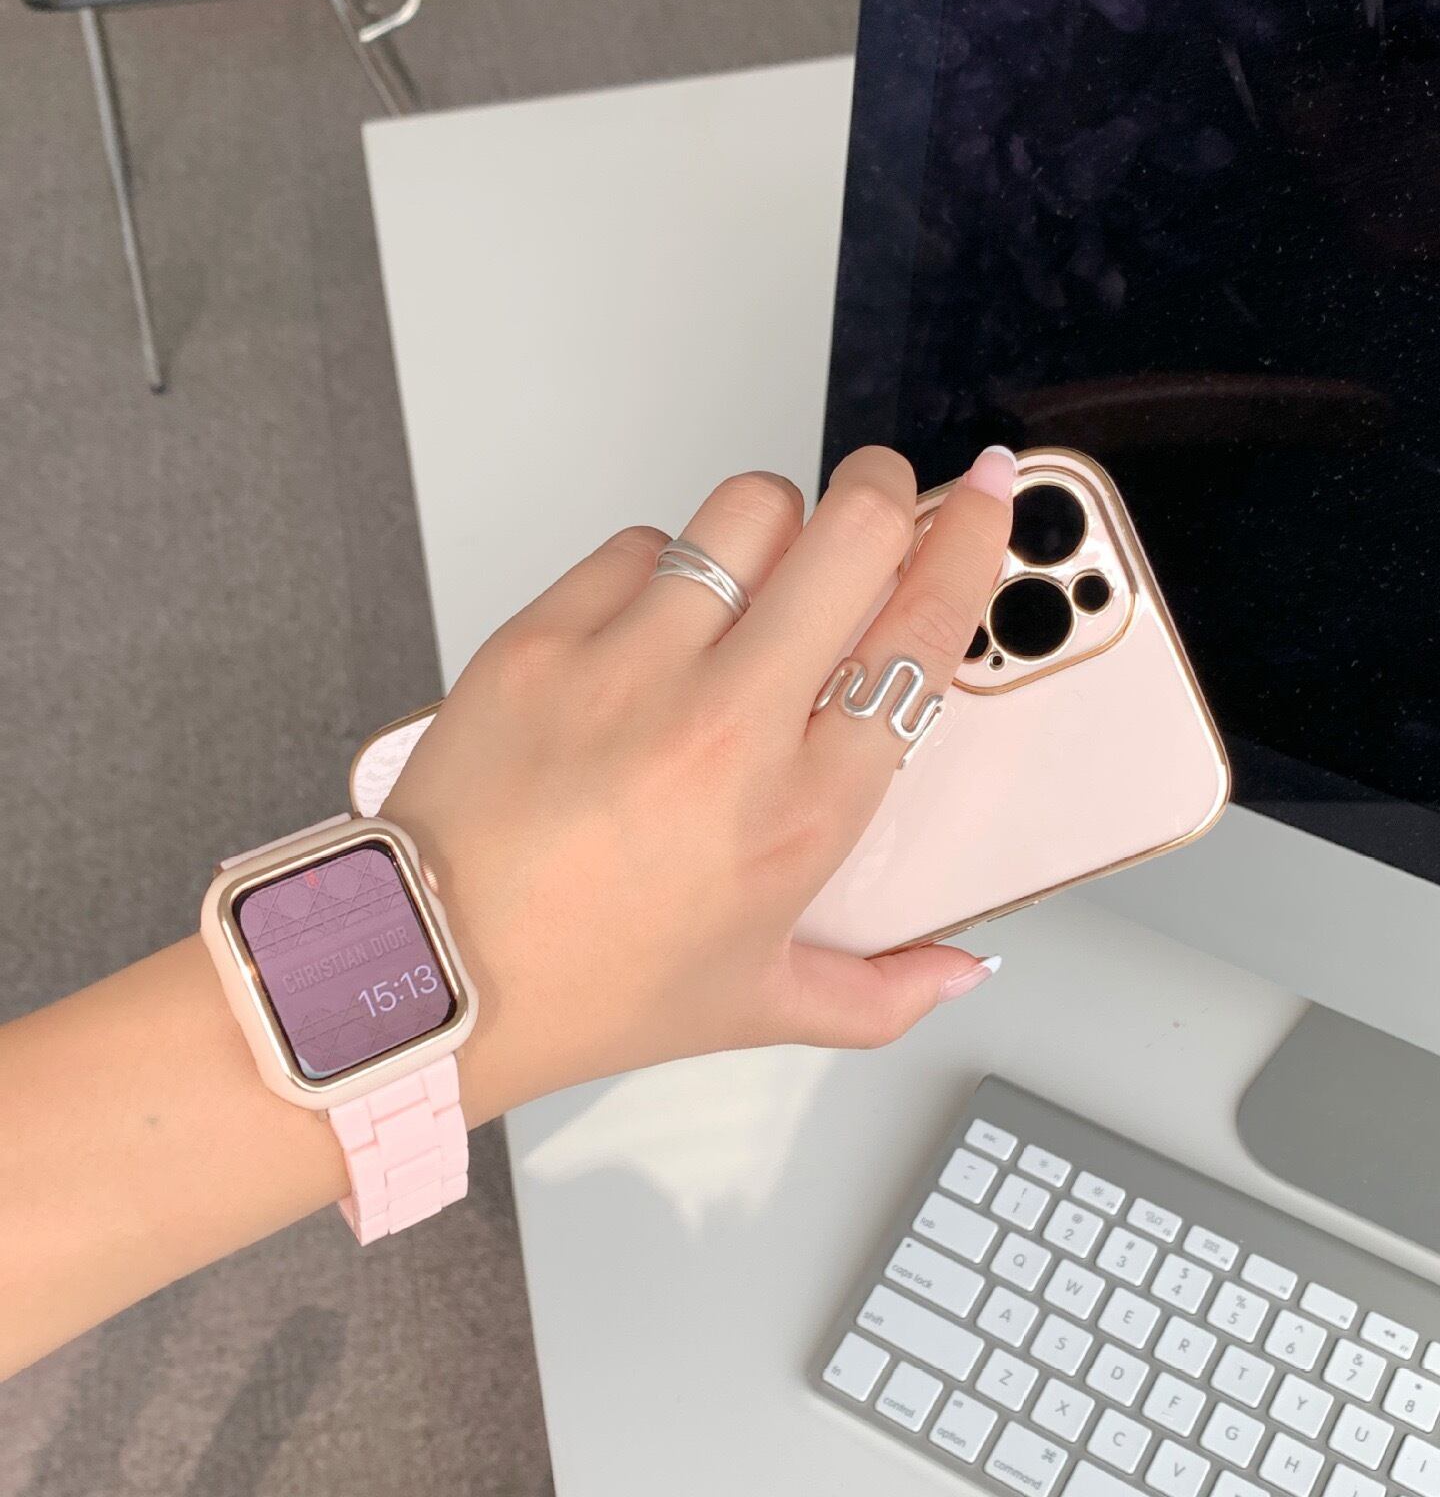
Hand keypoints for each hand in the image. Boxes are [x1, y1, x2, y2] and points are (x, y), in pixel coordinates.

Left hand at [384, 444, 1015, 1120]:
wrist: (433, 973)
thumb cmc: (587, 986)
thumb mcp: (756, 1005)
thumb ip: (883, 991)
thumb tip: (959, 970)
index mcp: (805, 812)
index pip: (925, 631)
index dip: (972, 541)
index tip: (986, 499)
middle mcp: (732, 727)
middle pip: (857, 529)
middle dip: (888, 491)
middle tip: (880, 501)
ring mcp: (634, 670)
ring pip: (750, 508)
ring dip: (775, 524)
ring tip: (757, 574)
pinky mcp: (546, 638)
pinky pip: (639, 543)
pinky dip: (662, 566)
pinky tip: (651, 625)